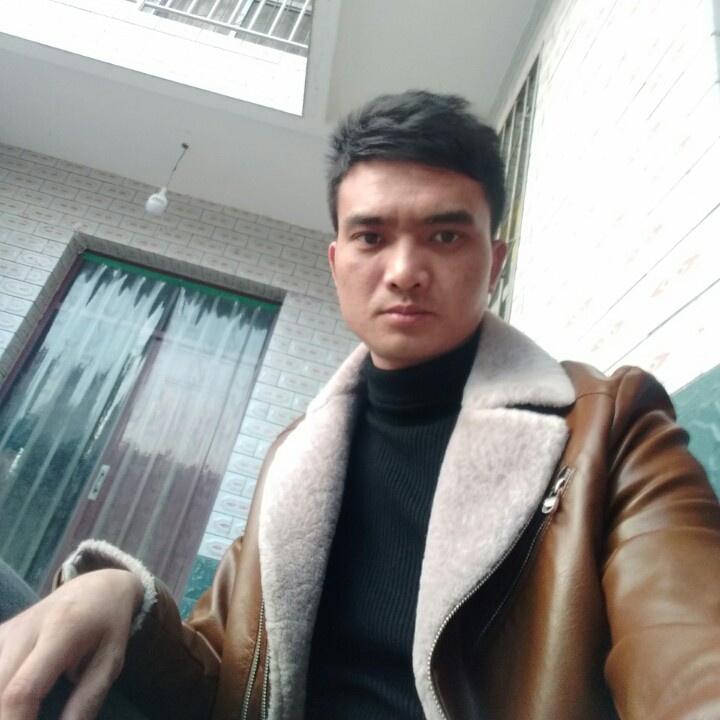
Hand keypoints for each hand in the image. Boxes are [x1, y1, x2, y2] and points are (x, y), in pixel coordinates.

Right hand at [0, 569, 143, 719]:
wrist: (96, 588)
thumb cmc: (108, 626)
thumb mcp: (111, 660)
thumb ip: (88, 699)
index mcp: (61, 631)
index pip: (22, 690)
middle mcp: (26, 628)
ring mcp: (8, 630)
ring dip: (2, 707)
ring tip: (25, 713)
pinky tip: (11, 702)